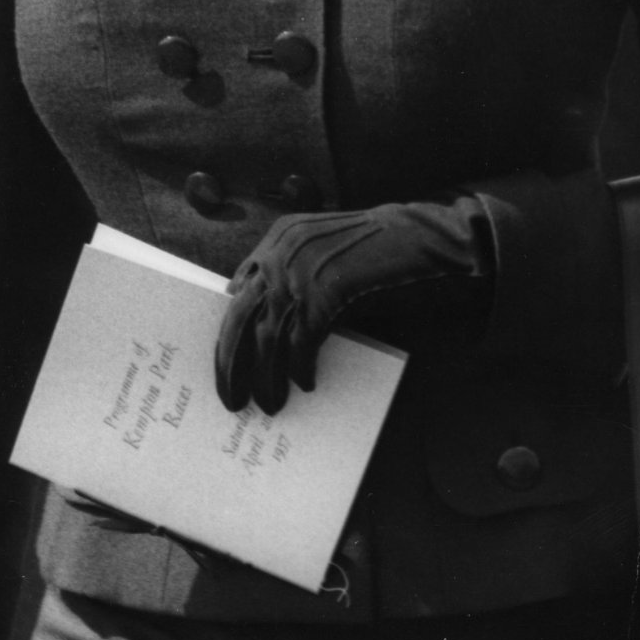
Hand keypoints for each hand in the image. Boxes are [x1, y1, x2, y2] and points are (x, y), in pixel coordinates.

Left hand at [216, 197, 493, 414]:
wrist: (415, 235)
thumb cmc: (371, 246)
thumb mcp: (320, 245)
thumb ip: (288, 265)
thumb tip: (252, 308)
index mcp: (278, 237)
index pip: (237, 291)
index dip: (228, 333)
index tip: (224, 364)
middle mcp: (281, 250)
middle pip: (241, 317)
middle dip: (230, 364)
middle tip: (231, 398)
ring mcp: (301, 269)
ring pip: (269, 336)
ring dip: (267, 377)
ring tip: (270, 405)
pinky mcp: (325, 289)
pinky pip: (303, 340)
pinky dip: (301, 367)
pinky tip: (307, 384)